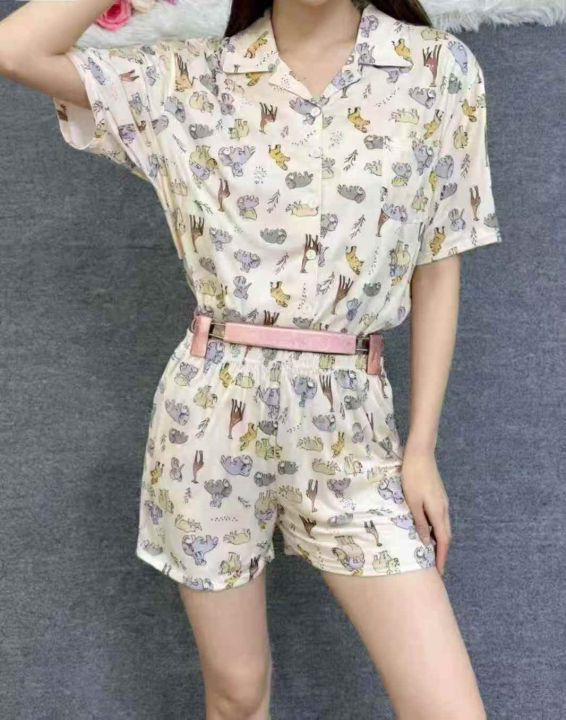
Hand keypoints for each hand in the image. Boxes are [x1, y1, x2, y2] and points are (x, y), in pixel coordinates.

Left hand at [401, 447, 451, 577]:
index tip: (439, 573)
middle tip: (435, 568)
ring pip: (443, 527)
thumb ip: (420, 522)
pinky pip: (440, 519)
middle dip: (442, 553)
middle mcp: (444, 509)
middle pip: (446, 536)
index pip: (444, 541)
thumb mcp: (412, 502)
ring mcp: (442, 502)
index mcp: (438, 512)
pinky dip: (436, 530)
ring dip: (439, 541)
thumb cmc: (412, 477)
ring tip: (431, 554)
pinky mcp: (438, 496)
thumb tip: (427, 542)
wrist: (420, 454)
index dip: (442, 558)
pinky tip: (428, 531)